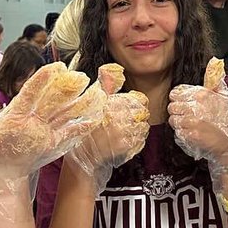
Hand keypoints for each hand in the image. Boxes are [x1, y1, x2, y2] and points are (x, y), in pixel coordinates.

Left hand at [0, 62, 106, 178]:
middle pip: (52, 99)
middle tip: (78, 75)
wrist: (6, 167)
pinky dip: (84, 125)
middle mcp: (35, 116)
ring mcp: (48, 127)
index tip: (54, 67)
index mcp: (18, 113)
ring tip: (97, 91)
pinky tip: (97, 116)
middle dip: (66, 88)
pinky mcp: (57, 140)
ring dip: (80, 102)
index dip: (41, 81)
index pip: (29, 95)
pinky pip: (72, 131)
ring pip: (66, 111)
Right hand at [68, 65, 149, 188]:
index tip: (131, 106)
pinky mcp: (127, 147)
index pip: (139, 99)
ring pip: (144, 127)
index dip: (137, 102)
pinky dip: (136, 141)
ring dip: (137, 129)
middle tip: (126, 121)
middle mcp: (117, 118)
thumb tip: (114, 69)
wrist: (82, 158)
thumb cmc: (86, 131)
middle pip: (143, 113)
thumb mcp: (92, 104)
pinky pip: (142, 141)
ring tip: (123, 132)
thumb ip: (105, 86)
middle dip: (137, 116)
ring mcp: (123, 134)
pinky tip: (124, 141)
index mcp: (110, 104)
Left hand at [167, 58, 227, 169]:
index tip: (183, 102)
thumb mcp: (224, 95)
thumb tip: (214, 61)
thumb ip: (215, 80)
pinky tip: (193, 133)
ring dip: (179, 123)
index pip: (176, 92)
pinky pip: (177, 132)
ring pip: (173, 120)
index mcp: (201, 94)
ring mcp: (191, 122)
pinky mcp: (190, 135)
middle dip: (177, 111)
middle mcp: (194, 106)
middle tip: (187, 115)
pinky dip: (182, 133)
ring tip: (190, 125)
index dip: (178, 98)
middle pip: (172, 106)